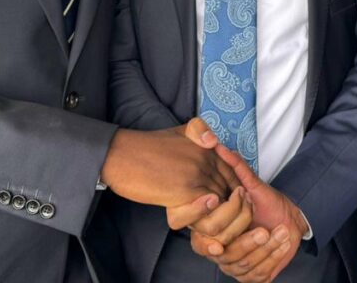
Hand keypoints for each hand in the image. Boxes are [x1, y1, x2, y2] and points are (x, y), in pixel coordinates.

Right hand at [100, 119, 240, 206]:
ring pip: (223, 206)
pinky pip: (204, 214)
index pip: (234, 174)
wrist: (122, 155)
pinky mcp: (183, 193)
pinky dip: (203, 220)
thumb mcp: (178, 132)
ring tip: (213, 224)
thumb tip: (213, 142)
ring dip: (220, 219)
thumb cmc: (147, 146)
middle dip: (231, 208)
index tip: (228, 202)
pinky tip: (196, 220)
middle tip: (225, 219)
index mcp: (207, 149)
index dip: (234, 190)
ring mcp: (196, 176)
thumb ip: (198, 132)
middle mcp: (206, 161)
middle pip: (232, 191)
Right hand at [170, 117, 304, 281]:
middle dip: (247, 242)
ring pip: (242, 265)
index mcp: (212, 229)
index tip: (220, 243)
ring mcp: (233, 265)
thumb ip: (235, 168)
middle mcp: (218, 250)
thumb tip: (219, 146)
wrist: (289, 219)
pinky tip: (281, 244)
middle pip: (225, 255)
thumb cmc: (267, 203)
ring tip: (279, 233)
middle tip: (264, 230)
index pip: (199, 242)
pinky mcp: (251, 276)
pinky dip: (272, 259)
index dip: (207, 243)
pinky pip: (257, 275)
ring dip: (265, 250)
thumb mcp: (252, 185)